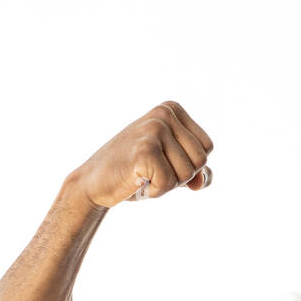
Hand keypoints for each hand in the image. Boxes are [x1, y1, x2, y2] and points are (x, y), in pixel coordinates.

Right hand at [66, 101, 214, 208]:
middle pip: (200, 160)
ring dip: (167, 184)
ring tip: (144, 174)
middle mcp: (164, 114)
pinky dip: (155, 191)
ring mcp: (153, 129)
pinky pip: (169, 183)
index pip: (207, 147)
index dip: (188, 165)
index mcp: (172, 109)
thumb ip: (196, 171)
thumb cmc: (134, 172)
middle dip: (180, 176)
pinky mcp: (144, 150)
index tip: (162, 161)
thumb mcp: (170, 166)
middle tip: (152, 170)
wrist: (93, 182)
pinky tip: (136, 181)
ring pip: (188, 173)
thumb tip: (200, 182)